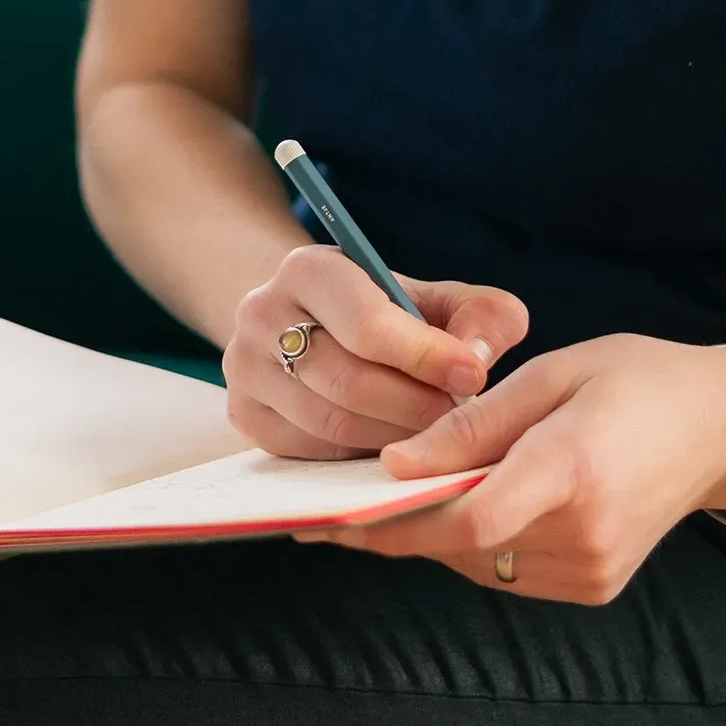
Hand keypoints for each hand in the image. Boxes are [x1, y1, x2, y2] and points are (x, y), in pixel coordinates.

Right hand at [224, 245, 528, 457]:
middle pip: (349, 382)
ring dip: (394, 437)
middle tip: (458, 419)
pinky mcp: (245, 416)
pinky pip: (311, 453)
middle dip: (416, 407)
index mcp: (308, 269)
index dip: (426, 356)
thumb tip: (478, 358)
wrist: (313, 322)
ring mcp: (245, 368)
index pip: (367, 324)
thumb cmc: (390, 313)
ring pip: (331, 424)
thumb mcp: (439, 299)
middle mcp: (261, 313)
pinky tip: (392, 443)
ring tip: (433, 434)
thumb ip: (480, 317)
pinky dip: (361, 456)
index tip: (474, 377)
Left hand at [302, 333, 725, 601]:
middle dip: (393, 523)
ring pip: (476, 561)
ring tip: (379, 499)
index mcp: (573, 470)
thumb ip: (474, 424)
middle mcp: (582, 535)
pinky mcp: (592, 585)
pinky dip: (472, 541)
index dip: (393, 518)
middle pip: (460, 544)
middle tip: (328, 504)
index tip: (334, 506)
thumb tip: (396, 463)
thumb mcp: (554, 374)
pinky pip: (505, 568)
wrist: (723, 428)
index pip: (466, 517)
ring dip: (429, 532)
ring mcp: (590, 570)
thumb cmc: (638, 381)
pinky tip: (449, 506)